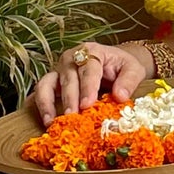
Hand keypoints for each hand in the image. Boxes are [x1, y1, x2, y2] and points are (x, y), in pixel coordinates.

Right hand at [31, 41, 153, 126]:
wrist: (114, 62)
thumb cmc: (122, 65)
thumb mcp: (133, 69)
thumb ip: (129, 81)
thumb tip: (120, 97)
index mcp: (92, 51)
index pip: (89, 70)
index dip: (88, 87)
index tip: (87, 104)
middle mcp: (72, 58)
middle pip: (68, 79)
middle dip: (69, 99)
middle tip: (72, 116)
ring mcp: (59, 69)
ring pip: (47, 84)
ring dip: (47, 103)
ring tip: (51, 122)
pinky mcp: (52, 81)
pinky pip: (41, 91)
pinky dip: (40, 105)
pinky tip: (45, 120)